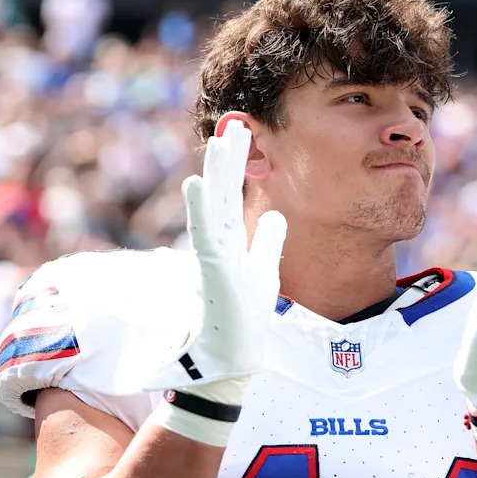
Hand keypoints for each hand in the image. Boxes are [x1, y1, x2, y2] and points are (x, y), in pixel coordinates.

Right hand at [146, 120, 285, 402]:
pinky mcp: (213, 271)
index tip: (245, 131)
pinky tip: (198, 182)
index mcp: (230, 239)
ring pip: (213, 204)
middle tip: (236, 121)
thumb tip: (277, 214)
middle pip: (224, 190)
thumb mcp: (265, 269)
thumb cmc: (245, 315)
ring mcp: (214, 255)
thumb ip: (268, 241)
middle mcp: (218, 241)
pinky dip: (201, 208)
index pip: (234, 192)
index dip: (239, 162)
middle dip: (229, 156)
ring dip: (217, 171)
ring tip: (219, 140)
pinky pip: (205, 234)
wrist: (234, 356)